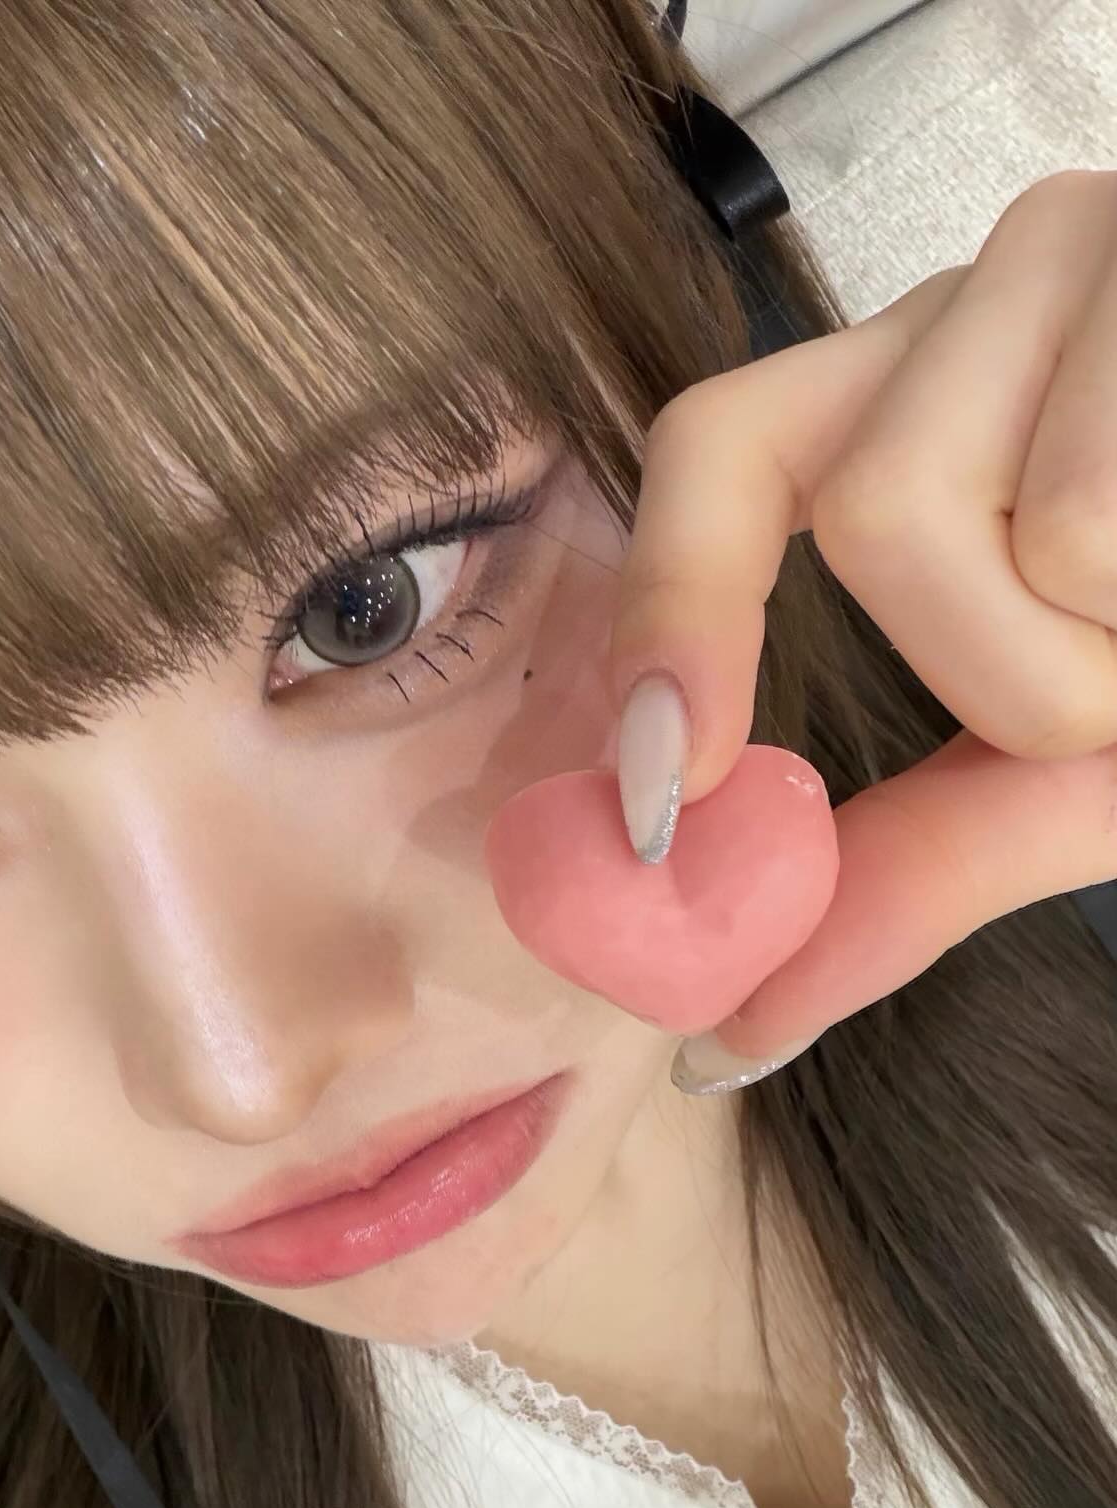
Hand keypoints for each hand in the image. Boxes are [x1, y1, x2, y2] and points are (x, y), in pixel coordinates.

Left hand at [610, 170, 1116, 1093]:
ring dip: (1103, 667)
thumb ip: (907, 862)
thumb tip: (724, 1028)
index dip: (673, 611)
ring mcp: (1113, 246)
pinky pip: (1097, 535)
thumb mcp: (1076, 757)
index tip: (668, 790)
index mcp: (928, 383)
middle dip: (1007, 680)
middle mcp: (1002, 275)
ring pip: (985, 531)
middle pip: (871, 513)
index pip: (720, 446)